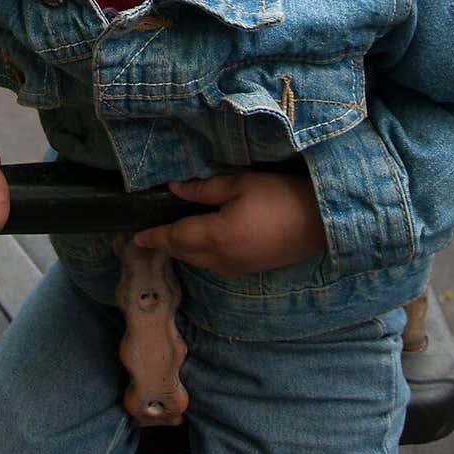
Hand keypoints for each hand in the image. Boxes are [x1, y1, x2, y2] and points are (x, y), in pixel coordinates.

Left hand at [132, 170, 326, 277]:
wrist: (320, 222)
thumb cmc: (280, 196)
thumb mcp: (239, 184)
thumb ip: (203, 190)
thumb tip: (173, 190)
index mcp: (217, 237)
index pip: (174, 238)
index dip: (153, 237)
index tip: (133, 236)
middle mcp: (222, 259)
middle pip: (183, 253)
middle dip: (163, 244)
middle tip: (145, 234)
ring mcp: (236, 268)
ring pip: (197, 262)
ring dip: (180, 250)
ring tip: (167, 235)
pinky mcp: (248, 269)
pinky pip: (213, 266)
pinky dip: (198, 255)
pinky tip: (198, 242)